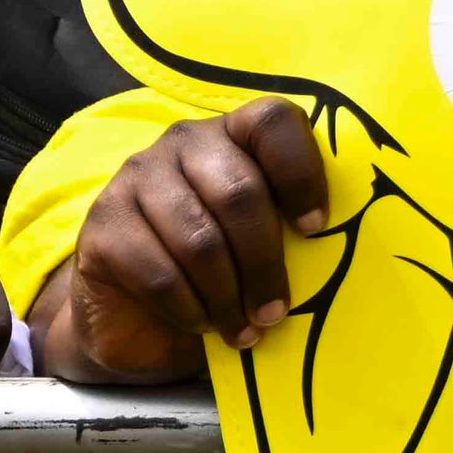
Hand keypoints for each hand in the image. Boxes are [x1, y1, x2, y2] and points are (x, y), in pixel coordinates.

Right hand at [61, 102, 328, 379]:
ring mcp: (136, 178)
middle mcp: (182, 144)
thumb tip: (350, 262)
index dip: (301, 172)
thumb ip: (289, 238)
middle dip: (264, 263)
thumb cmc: (217, 276)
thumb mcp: (258, 249)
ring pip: (200, 239)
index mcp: (232, 137)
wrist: (134, 316)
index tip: (315, 229)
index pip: (272, 121)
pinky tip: (200, 323)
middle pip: (240, 191)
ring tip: (242, 330)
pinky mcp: (103, 224)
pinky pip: (160, 272)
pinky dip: (190, 310)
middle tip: (275, 312)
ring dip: (228, 297)